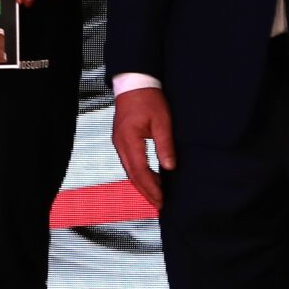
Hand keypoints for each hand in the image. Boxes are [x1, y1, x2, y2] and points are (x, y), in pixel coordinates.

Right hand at [112, 86, 176, 210]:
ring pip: (129, 170)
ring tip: (156, 195)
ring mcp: (119, 142)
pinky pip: (129, 162)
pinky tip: (150, 177)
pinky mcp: (121, 139)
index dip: (152, 188)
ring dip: (142, 184)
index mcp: (129, 140)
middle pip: (132, 174)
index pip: (140, 171)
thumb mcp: (162, 122)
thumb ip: (165, 146)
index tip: (162, 200)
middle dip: (146, 191)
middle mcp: (120, 143)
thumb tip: (170, 168)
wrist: (134, 83)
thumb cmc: (148, 99)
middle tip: (159, 205)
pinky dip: (139, 173)